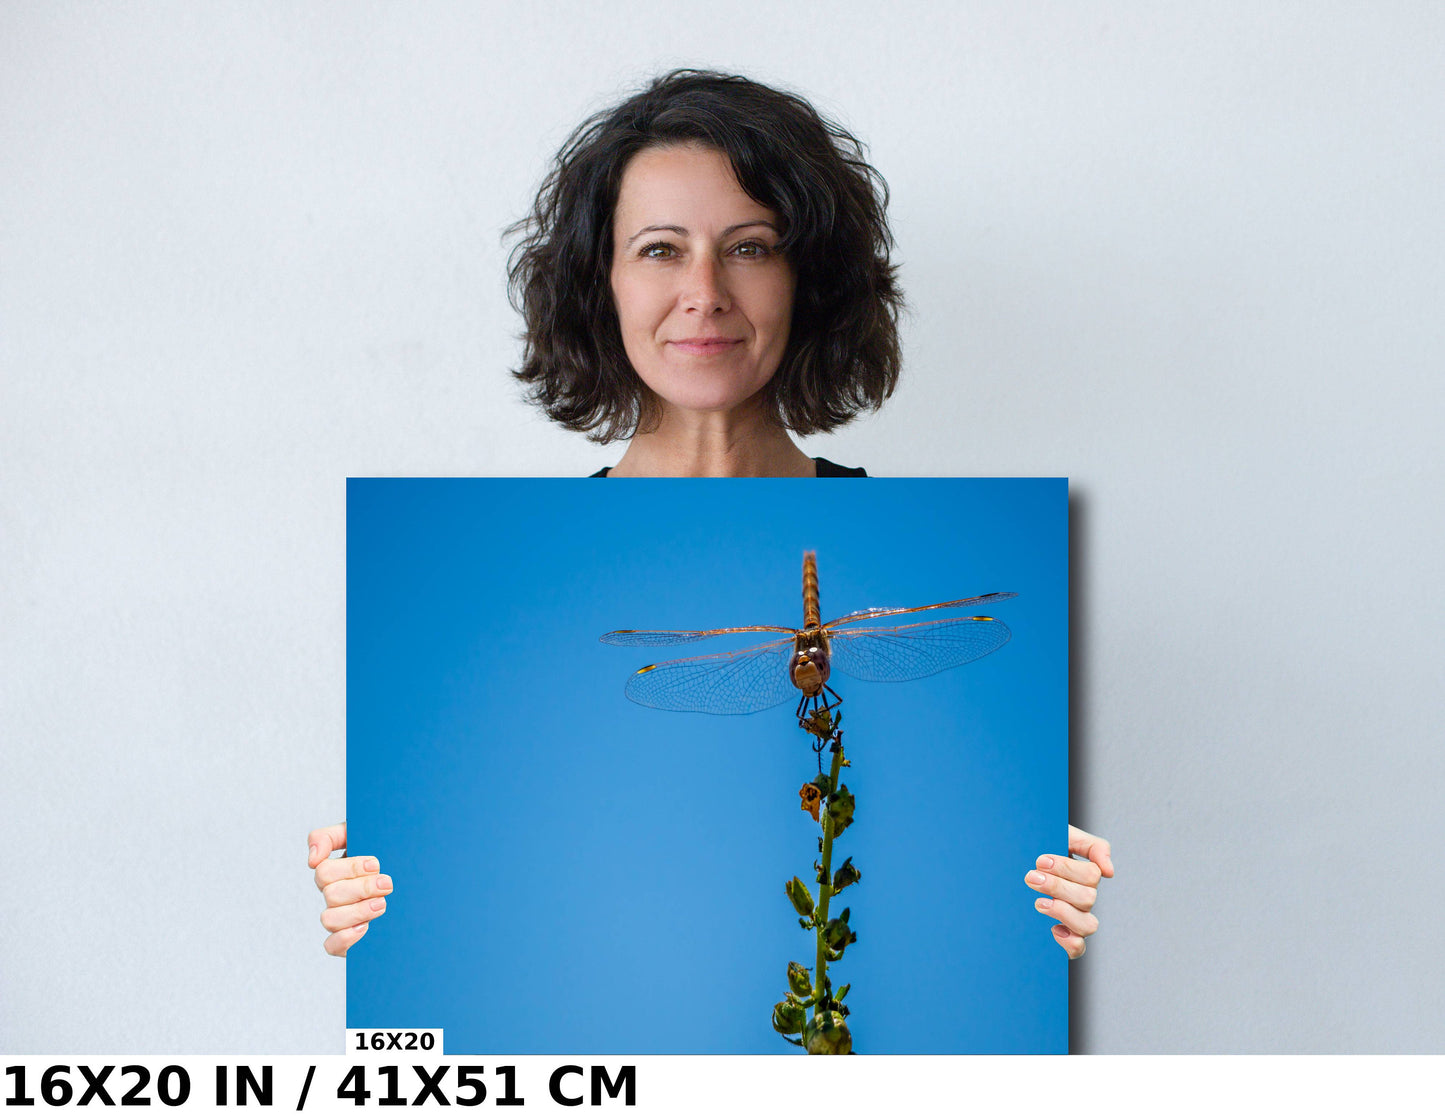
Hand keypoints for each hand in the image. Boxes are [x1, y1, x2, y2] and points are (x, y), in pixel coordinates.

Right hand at [308, 822, 392, 956]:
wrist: (414, 878)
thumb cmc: (386, 855)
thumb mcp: (361, 835)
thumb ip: (329, 837)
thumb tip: (312, 859)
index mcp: (335, 873)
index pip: (324, 872)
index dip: (350, 868)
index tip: (376, 864)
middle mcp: (334, 896)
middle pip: (331, 895)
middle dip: (362, 888)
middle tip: (387, 884)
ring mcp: (340, 918)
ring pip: (329, 919)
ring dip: (357, 911)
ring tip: (382, 904)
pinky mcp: (347, 941)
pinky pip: (331, 946)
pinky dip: (345, 938)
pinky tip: (366, 927)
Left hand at [1026, 825, 1112, 958]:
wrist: (1007, 859)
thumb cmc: (1036, 847)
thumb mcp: (1063, 835)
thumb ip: (1092, 846)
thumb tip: (1109, 872)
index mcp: (1083, 875)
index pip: (1091, 876)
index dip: (1066, 869)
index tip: (1039, 861)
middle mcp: (1082, 898)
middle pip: (1088, 898)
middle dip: (1057, 886)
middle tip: (1031, 877)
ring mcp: (1073, 917)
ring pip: (1088, 925)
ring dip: (1063, 912)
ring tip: (1038, 903)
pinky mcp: (1063, 935)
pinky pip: (1078, 948)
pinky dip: (1070, 942)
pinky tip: (1053, 929)